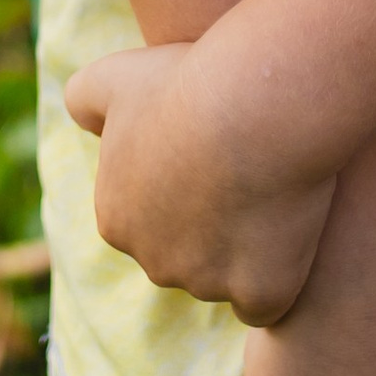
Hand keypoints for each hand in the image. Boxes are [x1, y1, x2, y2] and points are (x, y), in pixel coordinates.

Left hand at [64, 40, 336, 324]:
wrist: (255, 107)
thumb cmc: (185, 85)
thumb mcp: (114, 76)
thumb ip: (84, 98)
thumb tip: (84, 119)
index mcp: (116, 219)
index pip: (148, 215)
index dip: (182, 182)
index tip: (209, 147)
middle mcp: (154, 262)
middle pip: (184, 252)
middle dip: (208, 222)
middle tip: (243, 164)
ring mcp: (207, 284)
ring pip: (226, 276)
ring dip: (246, 246)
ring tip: (272, 187)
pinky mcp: (259, 295)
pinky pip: (268, 299)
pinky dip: (281, 275)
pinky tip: (292, 232)